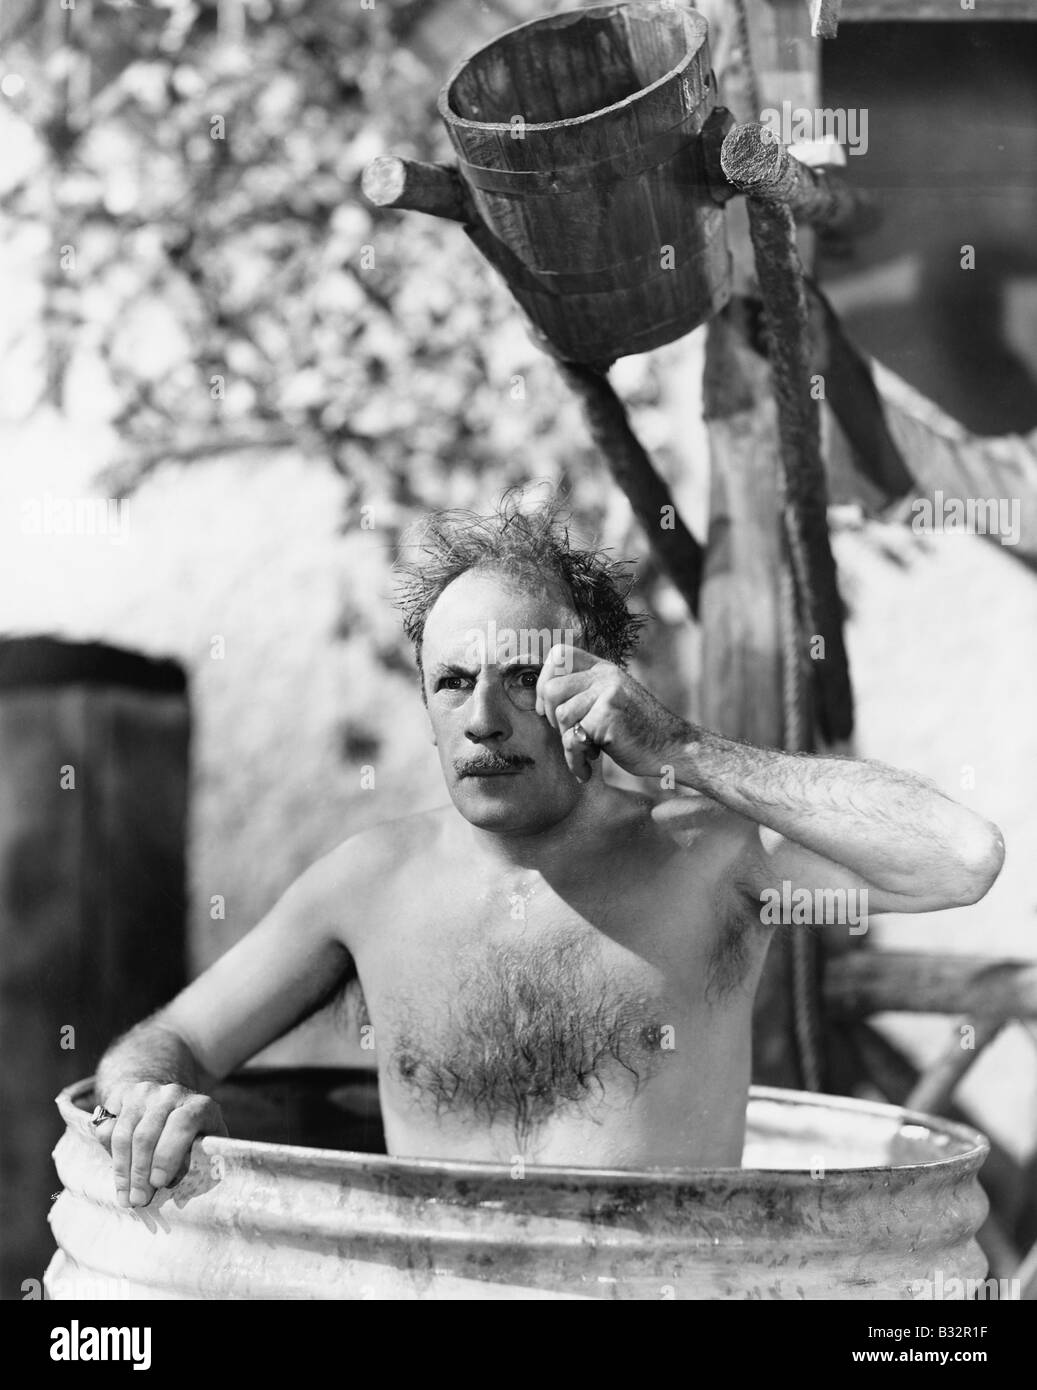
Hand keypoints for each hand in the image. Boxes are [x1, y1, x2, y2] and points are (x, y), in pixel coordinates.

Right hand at [90, 1083, 226, 1207]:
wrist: (171, 1102)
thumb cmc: (194, 1136)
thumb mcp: (207, 1145)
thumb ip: (200, 1161)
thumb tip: (182, 1189)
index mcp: (200, 1105)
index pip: (182, 1125)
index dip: (168, 1155)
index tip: (159, 1183)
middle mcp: (172, 1093)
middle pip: (147, 1135)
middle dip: (140, 1173)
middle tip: (139, 1200)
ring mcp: (145, 1092)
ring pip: (124, 1135)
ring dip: (123, 1170)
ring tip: (126, 1196)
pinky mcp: (122, 1095)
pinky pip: (106, 1128)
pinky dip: (109, 1154)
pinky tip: (119, 1172)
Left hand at [535, 644, 691, 781]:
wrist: (674, 748)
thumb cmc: (639, 731)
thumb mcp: (611, 700)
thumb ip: (585, 692)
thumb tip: (540, 696)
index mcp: (604, 668)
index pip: (559, 655)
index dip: (544, 680)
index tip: (547, 708)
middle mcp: (606, 675)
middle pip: (552, 688)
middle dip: (551, 717)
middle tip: (568, 734)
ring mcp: (609, 693)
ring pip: (562, 716)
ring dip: (568, 743)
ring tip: (587, 751)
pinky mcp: (609, 716)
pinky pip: (573, 739)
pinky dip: (576, 760)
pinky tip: (588, 767)